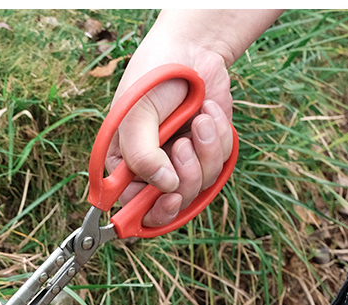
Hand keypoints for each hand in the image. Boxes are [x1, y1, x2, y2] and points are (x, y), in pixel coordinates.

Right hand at [104, 11, 278, 226]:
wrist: (190, 49)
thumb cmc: (153, 78)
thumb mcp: (137, 115)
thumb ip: (142, 155)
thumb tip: (166, 186)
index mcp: (126, 168)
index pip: (135, 209)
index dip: (154, 212)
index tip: (170, 197)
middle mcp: (153, 171)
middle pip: (174, 203)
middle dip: (186, 176)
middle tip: (183, 145)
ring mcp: (182, 163)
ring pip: (201, 185)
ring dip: (205, 152)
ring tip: (199, 120)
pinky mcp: (208, 151)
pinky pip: (221, 163)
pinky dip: (219, 138)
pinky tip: (208, 113)